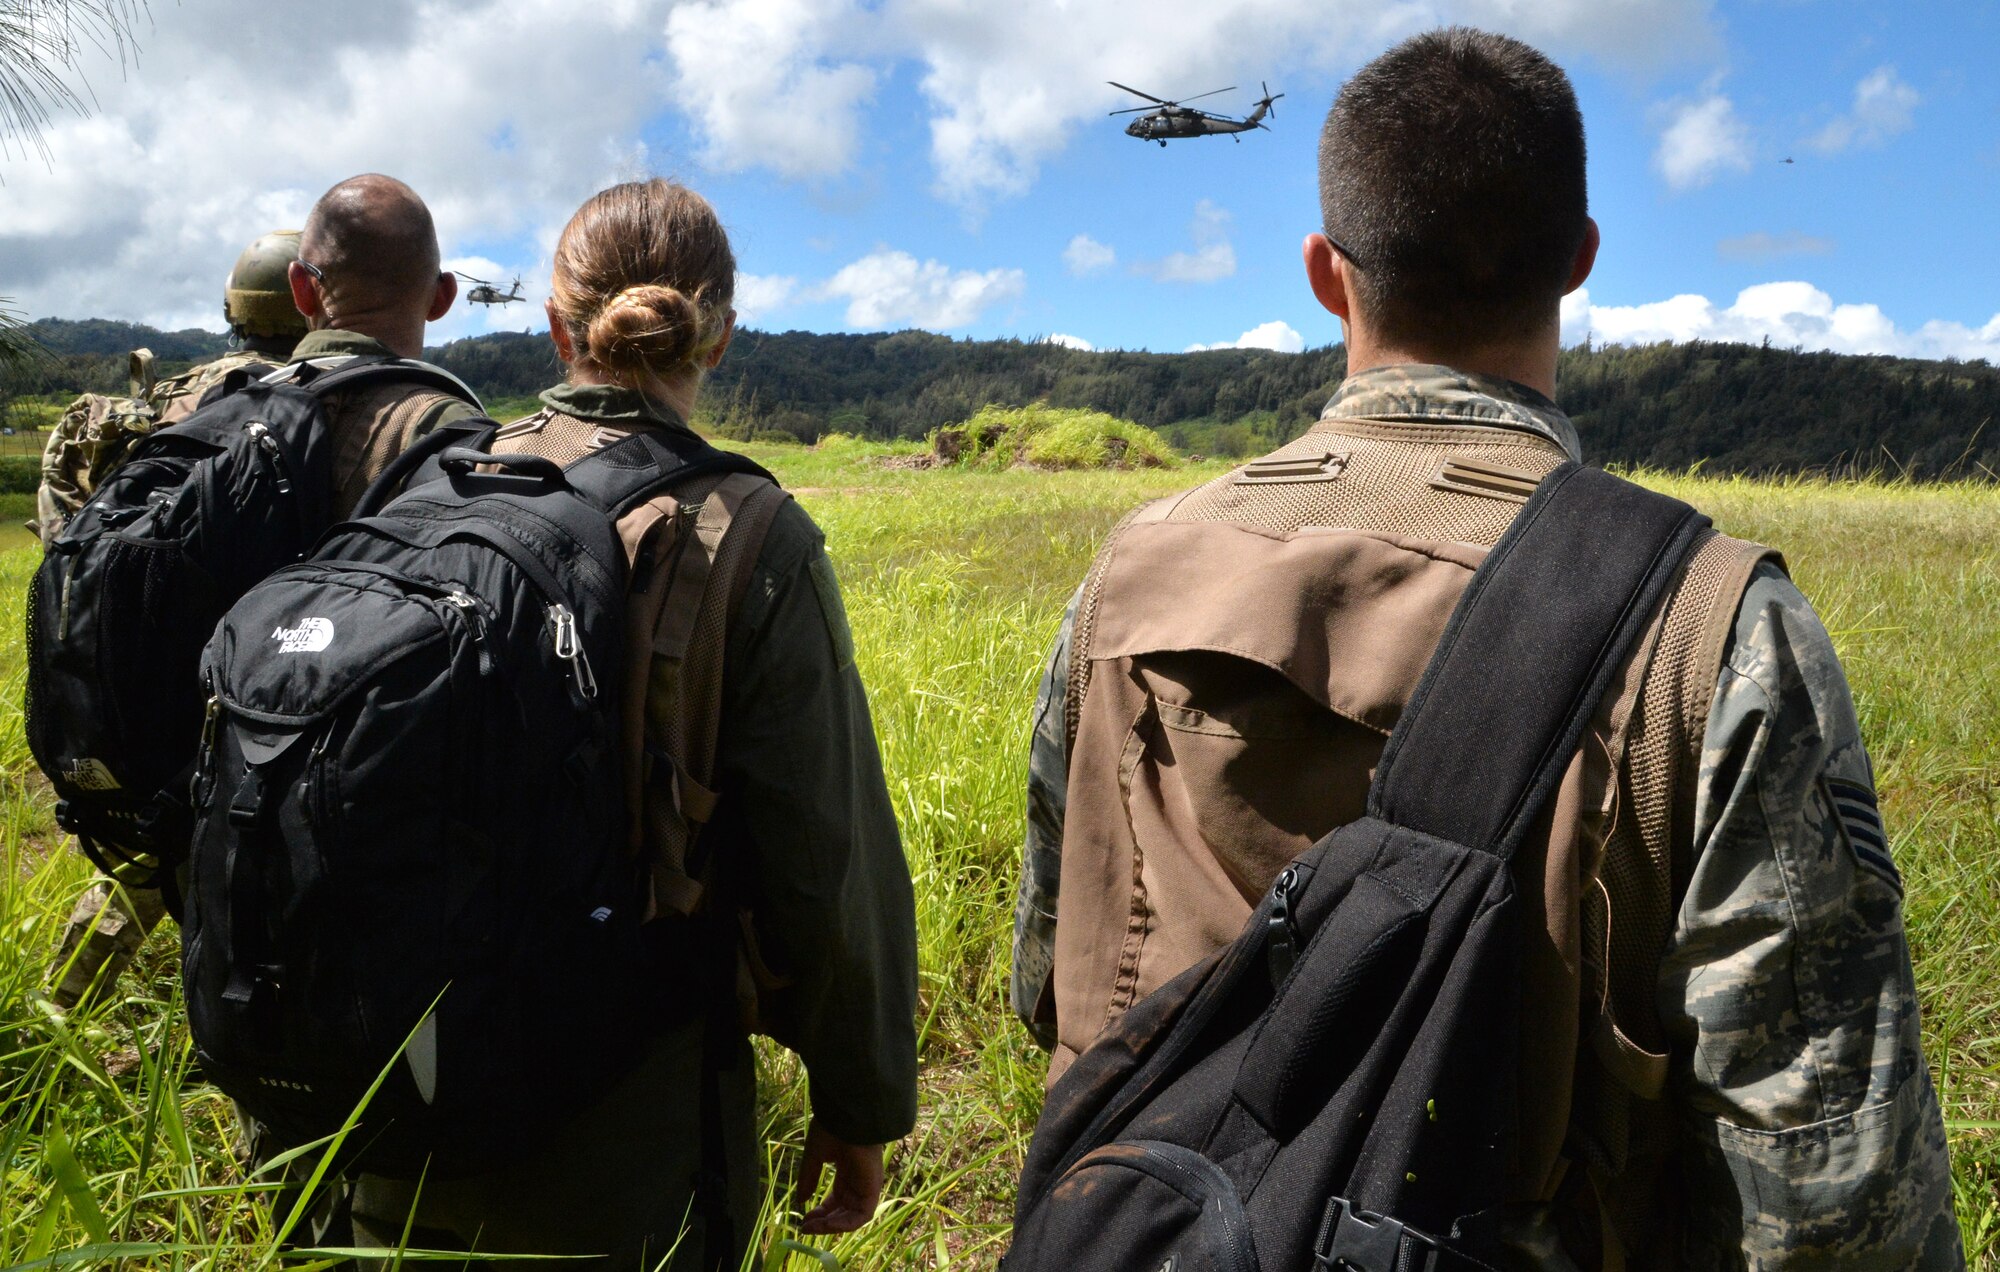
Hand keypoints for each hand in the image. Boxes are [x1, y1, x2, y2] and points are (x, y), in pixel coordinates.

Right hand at [794, 1118, 885, 1234]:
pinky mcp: (873, 1189)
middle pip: (843, 1211)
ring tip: (811, 1228)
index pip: (836, 1199)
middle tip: (805, 1227)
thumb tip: (801, 1200)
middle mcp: (859, 1181)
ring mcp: (867, 1185)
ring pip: (852, 1217)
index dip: (821, 1212)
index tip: (804, 1219)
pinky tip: (826, 1224)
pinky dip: (844, 1224)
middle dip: (824, 1222)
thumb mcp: (815, 1156)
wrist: (848, 1115)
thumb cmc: (833, 1129)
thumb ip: (809, 1178)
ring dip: (832, 1226)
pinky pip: (861, 1216)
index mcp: (847, 1170)